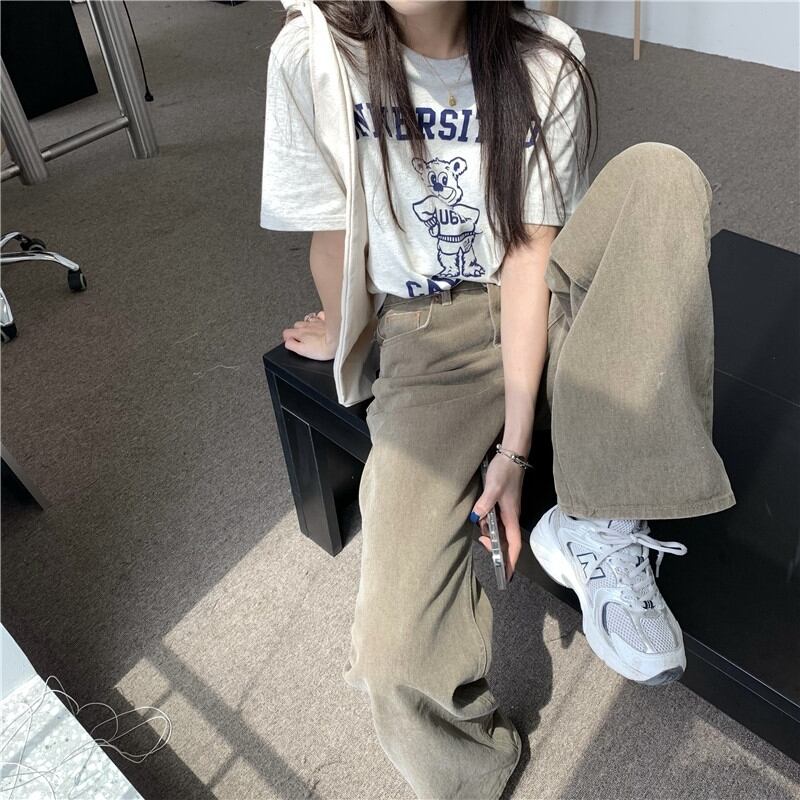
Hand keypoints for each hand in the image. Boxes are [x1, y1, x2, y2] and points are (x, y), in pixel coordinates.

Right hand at [282, 310, 336, 360]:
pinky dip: (319, 318)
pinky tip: (321, 323)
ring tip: (312, 332)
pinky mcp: (327, 319)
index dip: (287, 338)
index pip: (286, 332)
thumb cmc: (323, 348)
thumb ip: (292, 345)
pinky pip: (320, 315)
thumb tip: (287, 342)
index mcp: (300, 333)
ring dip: (307, 324)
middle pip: (297, 325)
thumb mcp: (302, 351)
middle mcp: (307, 325)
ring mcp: (317, 321)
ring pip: (307, 320)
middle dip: (297, 331)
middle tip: (303, 338)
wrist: (338, 341)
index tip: (291, 342)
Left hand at [470, 452, 524, 581]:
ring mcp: (507, 510)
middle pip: (506, 540)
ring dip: (489, 534)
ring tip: (478, 529)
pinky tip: (479, 517)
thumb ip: (485, 504)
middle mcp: (511, 516)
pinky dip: (487, 523)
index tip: (507, 574)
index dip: (511, 560)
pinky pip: (495, 520)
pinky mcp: (502, 504)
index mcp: (511, 516)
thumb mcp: (494, 487)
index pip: (514, 543)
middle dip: (496, 548)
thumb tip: (476, 518)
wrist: (511, 455)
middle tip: (481, 543)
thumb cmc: (505, 471)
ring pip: (499, 530)